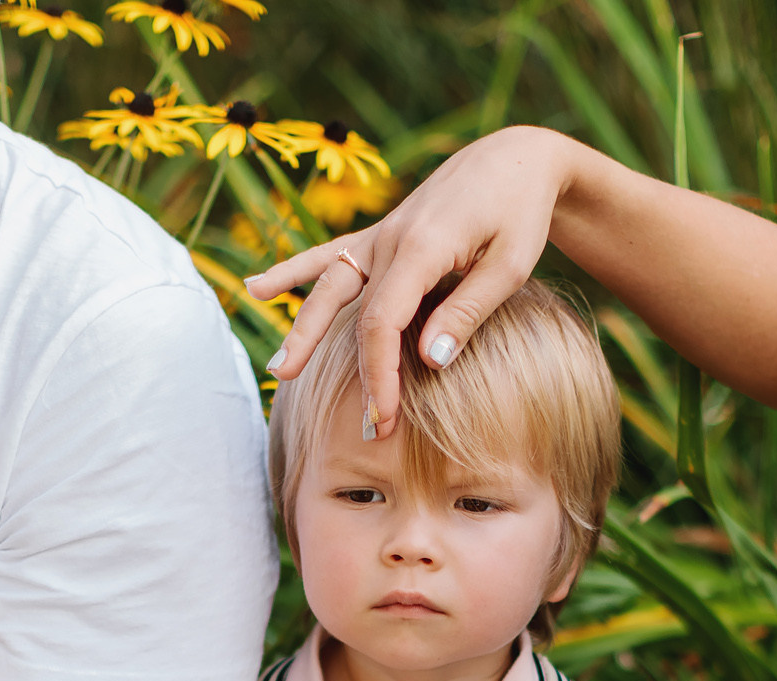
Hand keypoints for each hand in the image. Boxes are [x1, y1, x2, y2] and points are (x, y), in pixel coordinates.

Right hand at [244, 126, 577, 438]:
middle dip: (352, 372)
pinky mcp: (379, 234)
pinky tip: (256, 289)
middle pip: (353, 315)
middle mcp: (390, 239)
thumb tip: (428, 361)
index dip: (380, 375)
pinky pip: (329, 256)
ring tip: (278, 371)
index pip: (384, 323)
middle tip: (356, 425)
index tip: (385, 419)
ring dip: (303, 330)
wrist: (514, 159)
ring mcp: (379, 235)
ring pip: (329, 287)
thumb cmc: (520, 212)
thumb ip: (468, 310)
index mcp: (421, 247)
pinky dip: (292, 272)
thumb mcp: (511, 263)